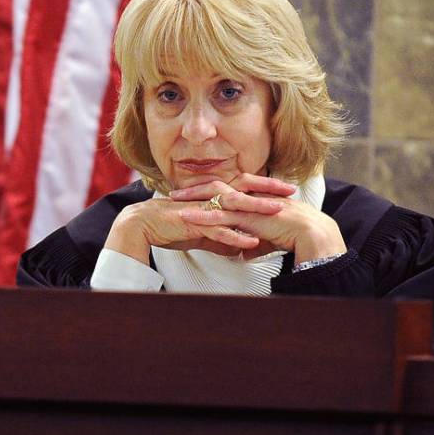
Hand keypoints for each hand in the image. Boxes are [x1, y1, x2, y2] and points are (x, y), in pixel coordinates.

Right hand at [104, 184, 285, 265]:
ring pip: (234, 206)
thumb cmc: (169, 226)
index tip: (285, 188)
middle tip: (291, 190)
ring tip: (278, 211)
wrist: (142, 225)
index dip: (264, 186)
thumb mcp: (200, 233)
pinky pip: (218, 229)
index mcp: (212, 196)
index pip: (243, 187)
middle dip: (268, 189)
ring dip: (256, 208)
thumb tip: (237, 248)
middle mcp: (209, 197)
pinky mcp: (194, 222)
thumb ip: (219, 238)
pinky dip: (235, 235)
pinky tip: (251, 242)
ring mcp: (202, 208)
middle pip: (244, 189)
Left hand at [172, 178, 345, 263]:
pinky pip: (221, 214)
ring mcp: (247, 206)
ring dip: (192, 199)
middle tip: (174, 192)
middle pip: (215, 187)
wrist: (310, 233)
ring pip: (214, 198)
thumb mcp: (267, 239)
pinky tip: (187, 216)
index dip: (206, 191)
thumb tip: (243, 254)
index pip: (225, 190)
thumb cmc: (293, 235)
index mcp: (252, 199)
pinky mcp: (248, 217)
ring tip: (173, 201)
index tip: (190, 193)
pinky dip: (203, 215)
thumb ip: (253, 244)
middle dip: (193, 189)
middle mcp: (248, 198)